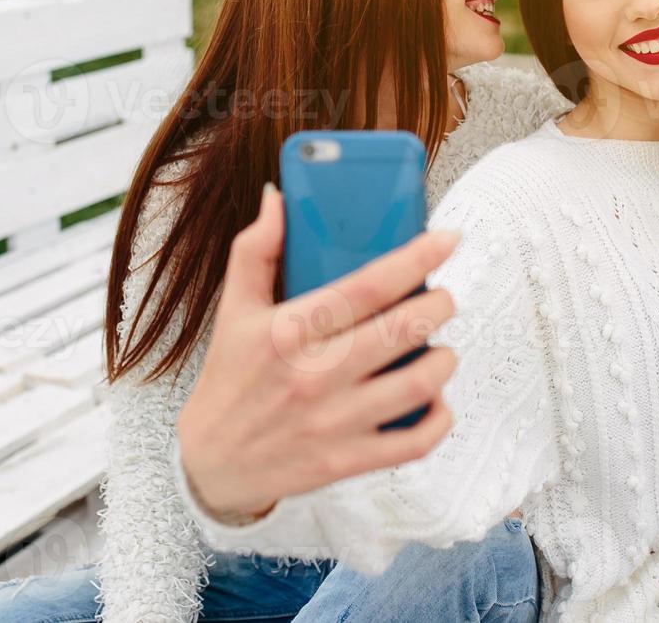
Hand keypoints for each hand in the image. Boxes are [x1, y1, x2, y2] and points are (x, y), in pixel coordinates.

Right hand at [176, 183, 462, 523]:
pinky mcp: (347, 460)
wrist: (212, 461)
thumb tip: (278, 198)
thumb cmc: (230, 377)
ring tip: (440, 346)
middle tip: (442, 297)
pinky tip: (436, 397)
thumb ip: (256, 249)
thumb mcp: (234, 308)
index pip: (368, 286)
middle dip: (439, 305)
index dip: (417, 258)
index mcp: (288, 330)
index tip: (447, 240)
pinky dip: (439, 418)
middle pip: (403, 330)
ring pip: (418, 384)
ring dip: (443, 359)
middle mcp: (314, 375)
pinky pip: (414, 443)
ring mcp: (334, 422)